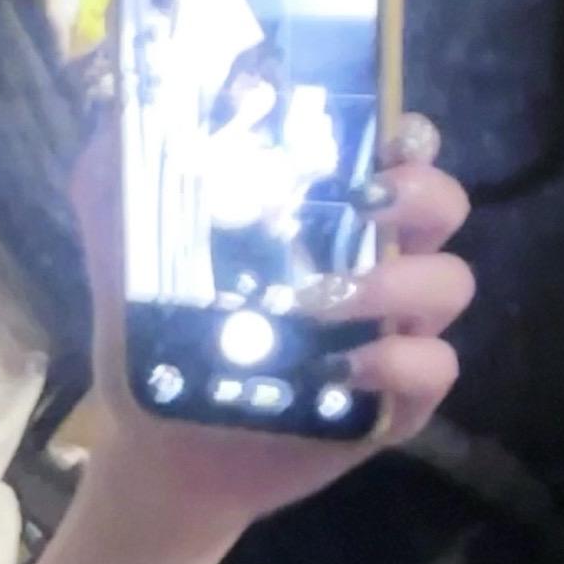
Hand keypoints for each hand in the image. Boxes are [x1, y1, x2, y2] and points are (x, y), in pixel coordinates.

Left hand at [76, 115, 474, 550]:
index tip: (379, 135)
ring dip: (399, 280)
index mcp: (327, 221)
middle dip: (421, 193)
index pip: (398, 155)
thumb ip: (116, 187)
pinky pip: (434, 369)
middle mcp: (375, 263)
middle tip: (367, 202)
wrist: (161, 450)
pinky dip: (399, 362)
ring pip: (448, 283)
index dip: (406, 137)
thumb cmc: (161, 345)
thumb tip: (114, 113)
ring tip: (326, 298)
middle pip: (442, 206)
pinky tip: (341, 368)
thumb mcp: (125, 260)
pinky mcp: (397, 402)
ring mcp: (393, 332)